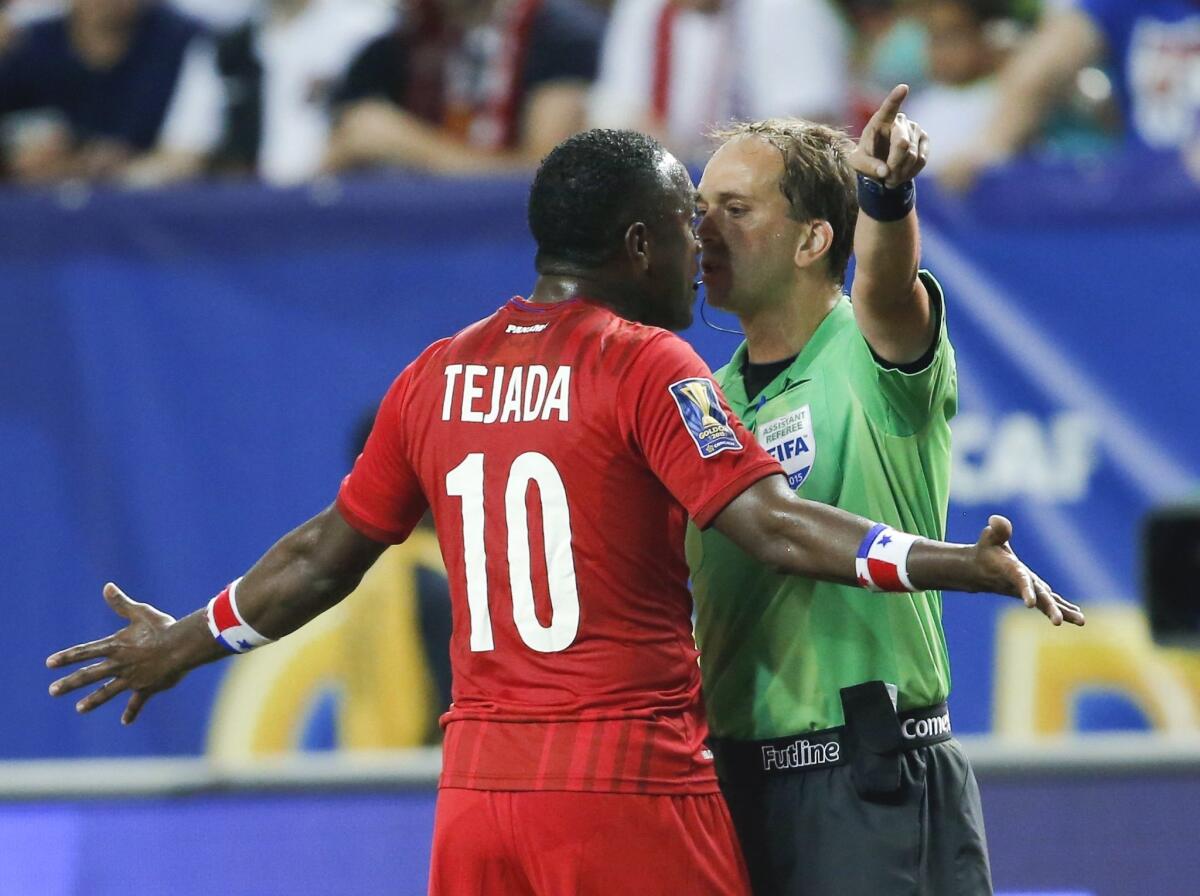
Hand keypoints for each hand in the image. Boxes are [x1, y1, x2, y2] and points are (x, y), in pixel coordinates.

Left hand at [47, 583, 185, 723]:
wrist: (181, 646)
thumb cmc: (162, 627)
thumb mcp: (140, 612)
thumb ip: (121, 604)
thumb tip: (107, 587)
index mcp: (115, 646)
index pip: (85, 652)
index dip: (66, 657)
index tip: (49, 664)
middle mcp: (119, 664)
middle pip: (89, 675)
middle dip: (69, 683)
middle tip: (52, 691)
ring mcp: (131, 678)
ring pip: (107, 691)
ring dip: (92, 701)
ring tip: (79, 709)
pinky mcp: (146, 688)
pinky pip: (137, 702)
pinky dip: (131, 712)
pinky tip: (125, 722)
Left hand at [850, 84, 928, 188]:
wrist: (880, 165)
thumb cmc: (865, 159)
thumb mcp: (858, 164)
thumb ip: (869, 166)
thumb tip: (885, 172)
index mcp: (880, 120)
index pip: (888, 108)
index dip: (896, 99)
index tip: (903, 88)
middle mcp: (899, 120)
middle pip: (902, 144)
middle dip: (894, 164)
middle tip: (886, 178)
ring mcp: (914, 128)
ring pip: (912, 155)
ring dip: (900, 172)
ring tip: (891, 177)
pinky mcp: (924, 139)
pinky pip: (921, 160)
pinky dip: (910, 172)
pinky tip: (902, 173)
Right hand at [973, 515, 1084, 625]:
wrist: (978, 571)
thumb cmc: (986, 551)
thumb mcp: (989, 538)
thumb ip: (997, 530)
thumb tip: (996, 520)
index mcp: (1010, 571)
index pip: (1019, 581)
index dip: (1025, 591)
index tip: (1029, 605)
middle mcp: (1021, 585)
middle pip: (1036, 598)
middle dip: (1048, 608)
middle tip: (1057, 622)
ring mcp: (1028, 591)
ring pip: (1046, 604)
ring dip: (1063, 612)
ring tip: (1081, 622)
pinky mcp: (1034, 593)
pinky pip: (1050, 602)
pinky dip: (1063, 608)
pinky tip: (1077, 616)